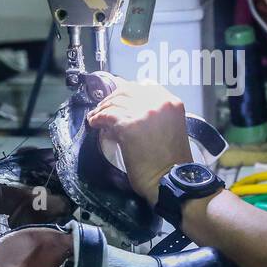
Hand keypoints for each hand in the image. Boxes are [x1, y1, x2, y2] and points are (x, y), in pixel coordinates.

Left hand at [86, 77, 193, 205]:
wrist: (169, 180)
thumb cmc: (171, 161)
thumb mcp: (171, 128)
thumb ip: (156, 115)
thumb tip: (129, 110)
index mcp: (172, 102)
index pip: (144, 86)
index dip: (127, 92)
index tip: (118, 99)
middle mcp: (159, 103)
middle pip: (126, 91)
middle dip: (112, 99)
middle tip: (103, 108)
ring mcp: (144, 113)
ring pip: (115, 103)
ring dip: (102, 109)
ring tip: (96, 117)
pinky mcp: (129, 126)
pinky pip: (106, 116)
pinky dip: (97, 119)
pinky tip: (94, 124)